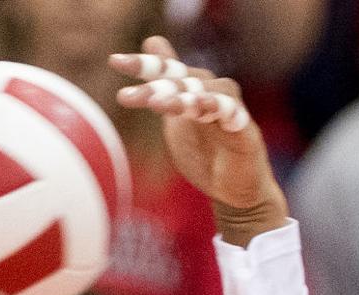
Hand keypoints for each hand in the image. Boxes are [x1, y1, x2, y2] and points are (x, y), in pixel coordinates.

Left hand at [111, 37, 286, 232]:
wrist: (234, 191)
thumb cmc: (206, 153)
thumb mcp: (177, 116)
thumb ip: (164, 85)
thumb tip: (151, 39)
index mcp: (193, 88)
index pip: (167, 70)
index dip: (142, 64)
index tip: (114, 62)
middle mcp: (211, 90)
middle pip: (181, 80)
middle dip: (153, 87)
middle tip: (126, 97)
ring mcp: (229, 107)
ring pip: (203, 94)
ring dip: (181, 97)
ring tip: (159, 105)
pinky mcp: (243, 129)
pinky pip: (231, 113)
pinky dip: (217, 107)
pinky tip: (202, 107)